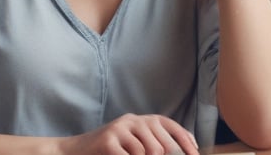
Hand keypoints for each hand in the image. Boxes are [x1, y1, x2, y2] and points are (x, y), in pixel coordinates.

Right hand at [58, 114, 198, 154]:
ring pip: (148, 152)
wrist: (76, 150)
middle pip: (161, 144)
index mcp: (142, 120)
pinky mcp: (108, 140)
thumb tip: (180, 150)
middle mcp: (133, 120)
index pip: (170, 126)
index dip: (185, 141)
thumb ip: (154, 142)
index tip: (195, 154)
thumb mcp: (135, 142)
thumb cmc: (110, 150)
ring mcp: (120, 129)